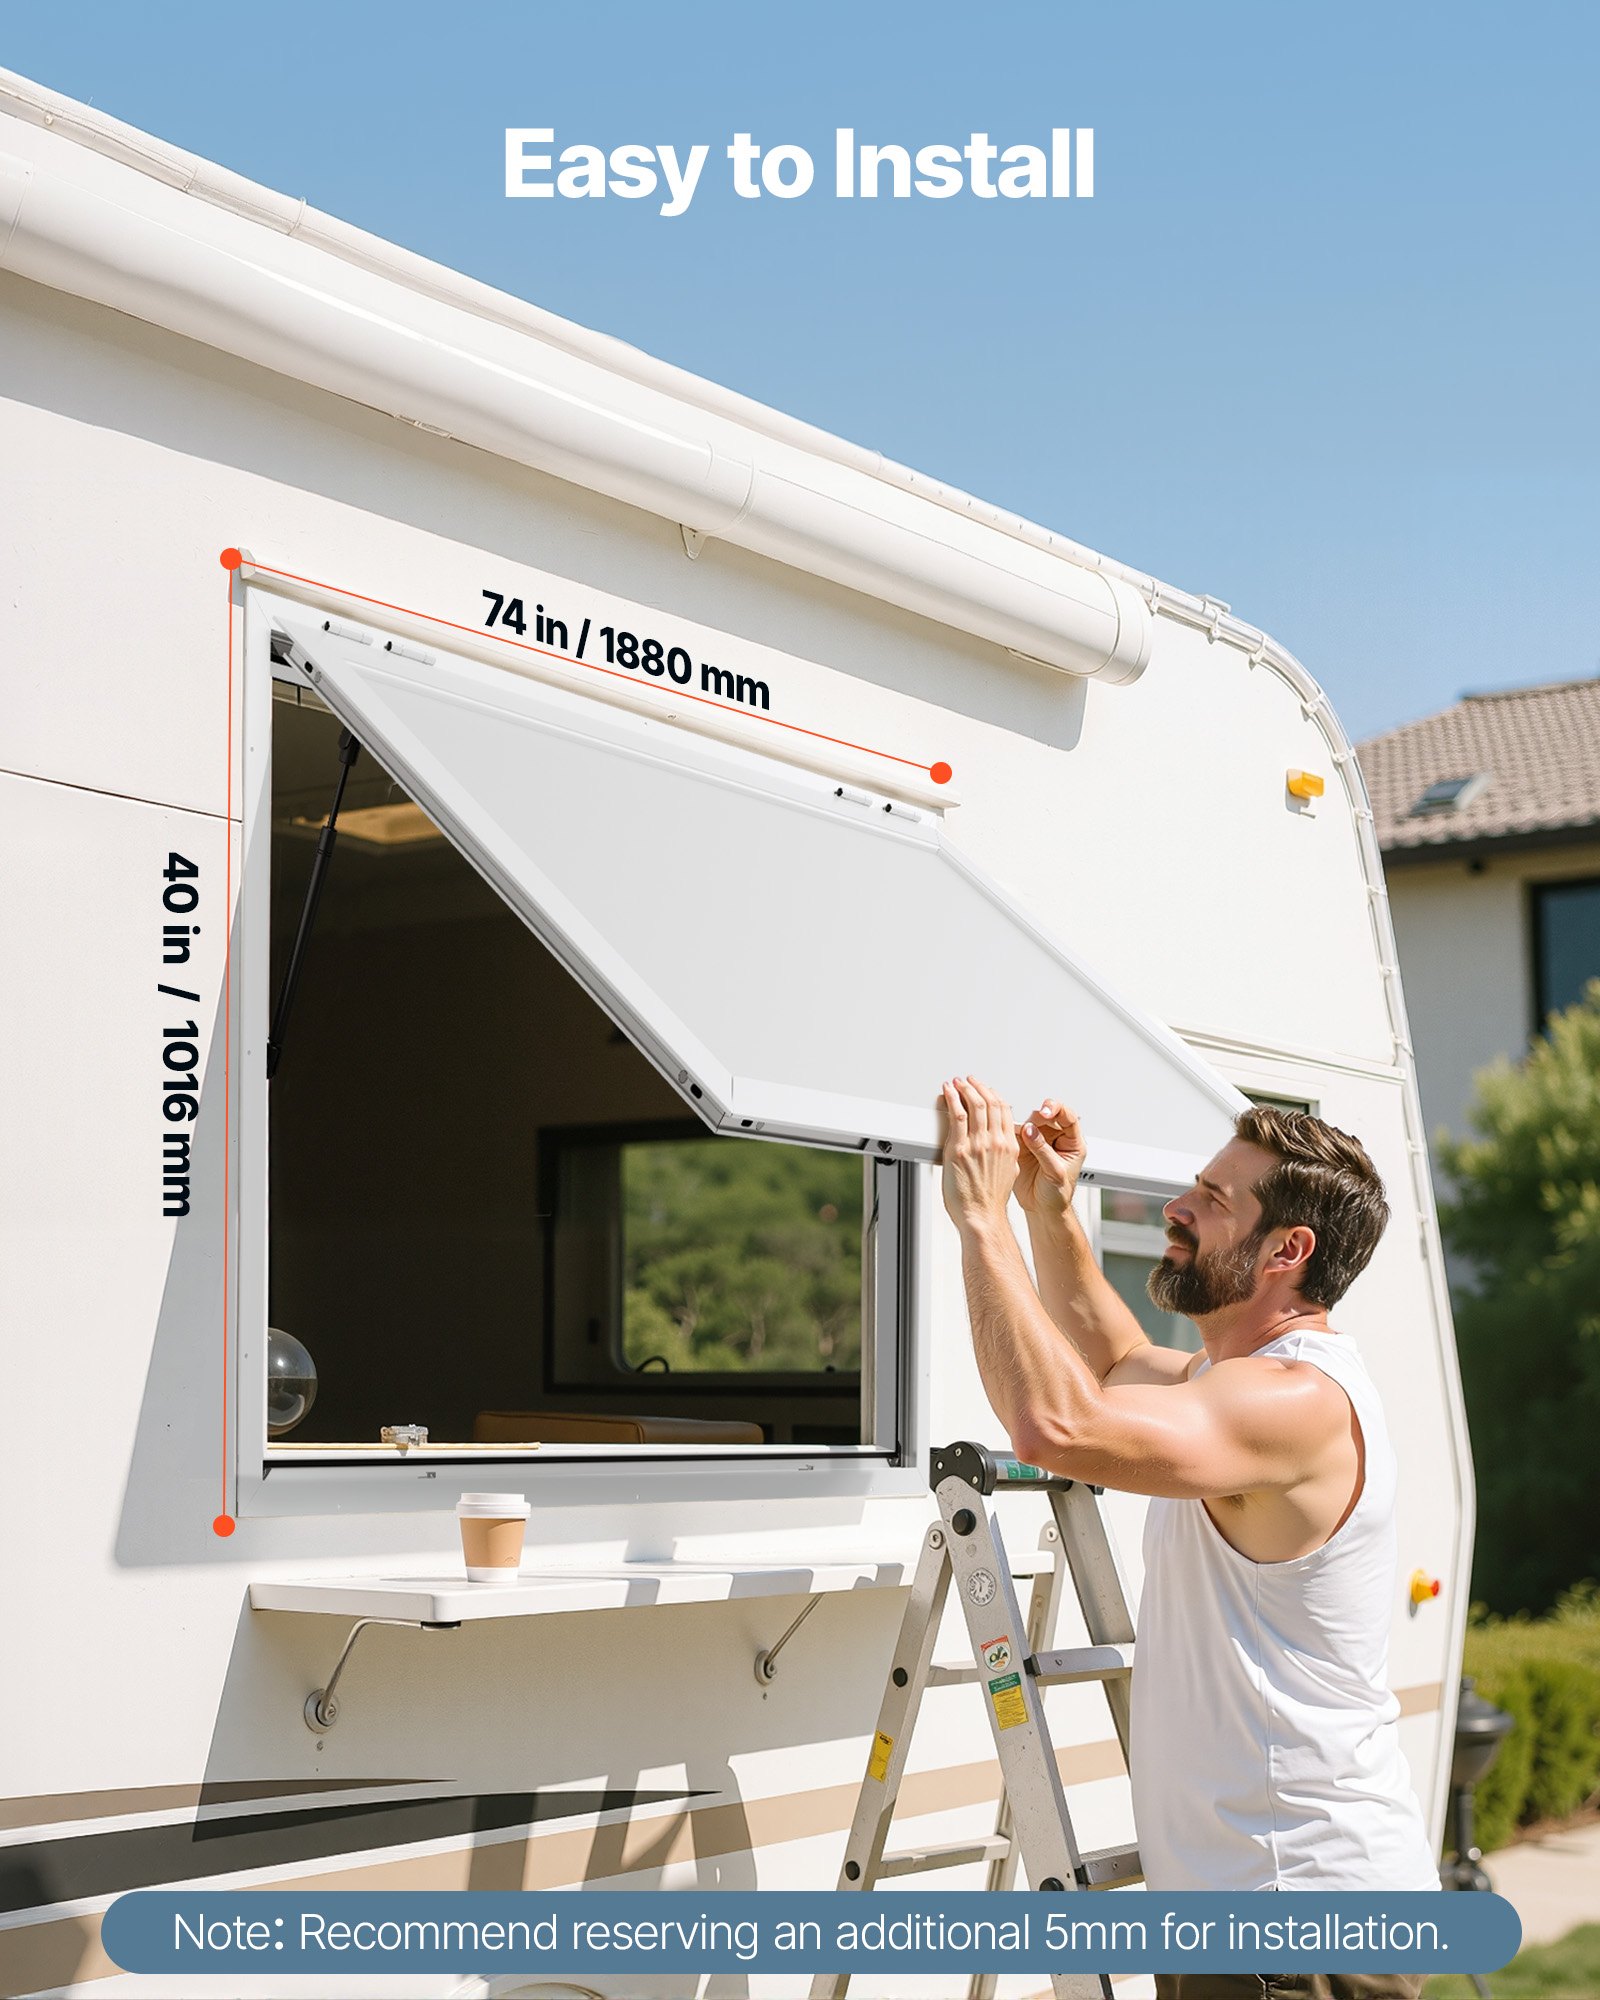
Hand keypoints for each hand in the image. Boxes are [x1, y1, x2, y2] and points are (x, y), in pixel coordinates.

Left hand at [940, 1076, 1019, 1230]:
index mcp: (1009, 1146)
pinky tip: (948, 1093)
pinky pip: (956, 1116)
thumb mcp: (1008, 1173)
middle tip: (969, 1080)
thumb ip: (1004, 1154)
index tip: (986, 1089)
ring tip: (957, 1083)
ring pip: (974, 1105)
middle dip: (978, 1087)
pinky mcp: (959, 1149)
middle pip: (990, 1103)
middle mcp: (995, 1141)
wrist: (981, 1217)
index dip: (994, 1095)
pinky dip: (952, 1099)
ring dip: (964, 1089)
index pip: (1004, 1110)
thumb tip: (997, 1146)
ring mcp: (977, 1144)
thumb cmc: (990, 1202)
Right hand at [1014, 1099, 1086, 1224]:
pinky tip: (1008, 1134)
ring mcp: (1038, 1141)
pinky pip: (1016, 1134)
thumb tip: (1031, 1131)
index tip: (1046, 1112)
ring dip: (1023, 1123)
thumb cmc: (1057, 1195)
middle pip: (1047, 1116)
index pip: (1068, 1117)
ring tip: (1018, 1131)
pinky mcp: (1023, 1147)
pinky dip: (1011, 1132)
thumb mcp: (1056, 1173)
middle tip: (1029, 1124)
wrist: (1043, 1209)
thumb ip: (1044, 1151)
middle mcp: (1055, 1139)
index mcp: (1071, 1143)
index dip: (1057, 1110)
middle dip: (1037, 1115)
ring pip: (1030, 1122)